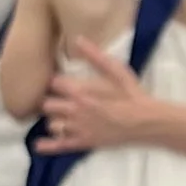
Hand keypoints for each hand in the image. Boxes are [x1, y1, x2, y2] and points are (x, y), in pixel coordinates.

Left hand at [35, 42, 152, 155]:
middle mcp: (74, 110)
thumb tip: (78, 39)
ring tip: (60, 117)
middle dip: (52, 101)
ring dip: (54, 119)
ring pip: (51, 124)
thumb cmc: (132, 94)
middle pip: (48, 105)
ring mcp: (78, 128)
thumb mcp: (116, 70)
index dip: (57, 82)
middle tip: (58, 100)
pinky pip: (60, 145)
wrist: (146, 121)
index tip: (60, 83)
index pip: (54, 83)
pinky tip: (39, 144)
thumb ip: (95, 56)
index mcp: (80, 90)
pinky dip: (47, 146)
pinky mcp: (84, 142)